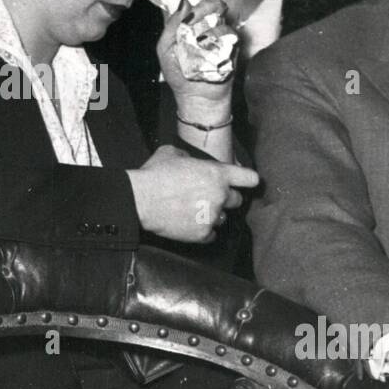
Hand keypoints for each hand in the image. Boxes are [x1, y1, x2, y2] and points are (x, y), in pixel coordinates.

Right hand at [126, 144, 258, 242]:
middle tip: (209, 196)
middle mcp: (220, 196)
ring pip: (223, 218)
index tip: (247, 182)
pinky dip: (203, 230)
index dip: (248, 180)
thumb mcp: (172, 153)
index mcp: (218, 174)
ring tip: (195, 210)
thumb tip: (191, 162)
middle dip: (225, 198)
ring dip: (213, 214)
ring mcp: (212, 216)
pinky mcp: (202, 234)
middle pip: (236, 200)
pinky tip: (190, 223)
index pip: (249, 178)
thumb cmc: (155, 174)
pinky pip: (211, 234)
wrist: (140, 200)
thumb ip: (190, 157)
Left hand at [156, 0, 236, 107]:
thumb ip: (170, 25)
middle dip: (200, 3)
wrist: (195, 96)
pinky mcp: (231, 44)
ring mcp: (219, 32)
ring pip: (220, 10)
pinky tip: (205, 44)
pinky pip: (228, 31)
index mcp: (189, 19)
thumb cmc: (177, 72)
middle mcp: (206, 22)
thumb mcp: (165, 48)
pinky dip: (216, 35)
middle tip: (191, 17)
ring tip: (197, 34)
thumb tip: (182, 3)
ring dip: (207, 17)